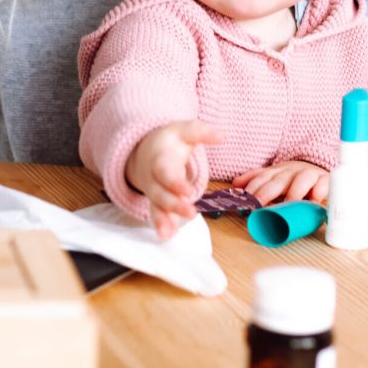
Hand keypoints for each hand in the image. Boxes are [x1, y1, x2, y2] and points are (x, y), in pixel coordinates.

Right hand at [125, 121, 223, 239]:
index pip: (166, 172)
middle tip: (191, 213)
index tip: (189, 192)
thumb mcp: (183, 131)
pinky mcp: (156, 201)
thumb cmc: (169, 141)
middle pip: (161, 193)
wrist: (145, 149)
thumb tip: (222, 135)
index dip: (175, 183)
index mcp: (160, 159)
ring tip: (168, 233)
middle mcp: (153, 177)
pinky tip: (166, 236)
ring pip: (157, 206)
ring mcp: (153, 191)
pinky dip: (160, 225)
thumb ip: (201, 132)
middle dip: (174, 205)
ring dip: (163, 219)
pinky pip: (156, 213)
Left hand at [232, 161, 329, 205]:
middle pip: (278, 181)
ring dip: (294, 192)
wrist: (318, 166)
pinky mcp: (325, 180)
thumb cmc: (292, 176)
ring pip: (302, 179)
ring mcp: (308, 174)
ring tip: (288, 204)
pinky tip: (316, 199)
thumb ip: (255, 178)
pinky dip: (320, 190)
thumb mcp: (273, 175)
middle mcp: (291, 172)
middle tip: (258, 205)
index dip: (252, 188)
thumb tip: (234, 184)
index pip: (262, 178)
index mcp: (277, 172)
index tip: (244, 201)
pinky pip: (324, 183)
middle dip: (266, 192)